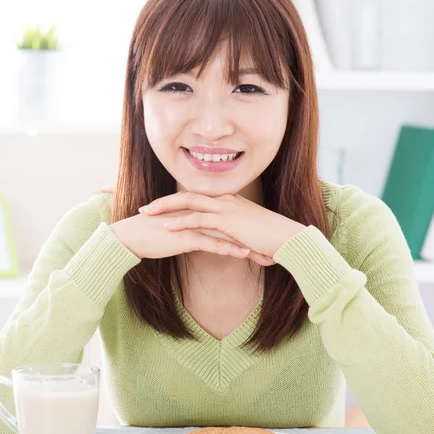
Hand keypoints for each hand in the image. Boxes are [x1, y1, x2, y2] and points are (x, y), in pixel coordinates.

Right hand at [109, 210, 273, 263]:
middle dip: (255, 240)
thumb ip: (194, 233)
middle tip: (274, 250)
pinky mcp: (186, 235)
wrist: (131, 237)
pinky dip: (229, 248)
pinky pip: (212, 242)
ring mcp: (194, 224)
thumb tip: (205, 240)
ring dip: (249, 246)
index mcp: (200, 213)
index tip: (265, 244)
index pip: (230, 223)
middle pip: (234, 227)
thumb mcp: (179, 234)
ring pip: (228, 235)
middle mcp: (200, 215)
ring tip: (267, 256)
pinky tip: (244, 254)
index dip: (248, 233)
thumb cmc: (153, 236)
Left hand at [138, 192, 305, 258]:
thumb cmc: (271, 238)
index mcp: (229, 200)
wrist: (288, 238)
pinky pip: (199, 219)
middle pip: (188, 195)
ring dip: (166, 208)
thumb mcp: (249, 231)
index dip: (177, 202)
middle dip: (164, 201)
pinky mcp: (228, 221)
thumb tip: (225, 239)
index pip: (197, 197)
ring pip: (189, 202)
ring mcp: (226, 208)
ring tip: (147, 214)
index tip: (160, 208)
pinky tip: (167, 227)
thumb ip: (234, 231)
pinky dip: (181, 222)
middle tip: (145, 207)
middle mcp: (226, 200)